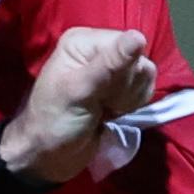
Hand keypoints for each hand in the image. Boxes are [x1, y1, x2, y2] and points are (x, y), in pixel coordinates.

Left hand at [0, 27, 157, 183]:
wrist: (47, 156)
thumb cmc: (55, 122)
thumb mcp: (79, 92)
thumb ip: (109, 64)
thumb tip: (138, 36)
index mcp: (84, 41)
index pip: (130, 44)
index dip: (125, 72)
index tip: (103, 93)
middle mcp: (99, 50)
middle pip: (140, 61)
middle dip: (127, 88)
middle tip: (101, 104)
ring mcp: (110, 69)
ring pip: (145, 76)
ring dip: (129, 99)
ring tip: (104, 110)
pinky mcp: (119, 89)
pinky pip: (145, 90)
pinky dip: (132, 106)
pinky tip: (112, 114)